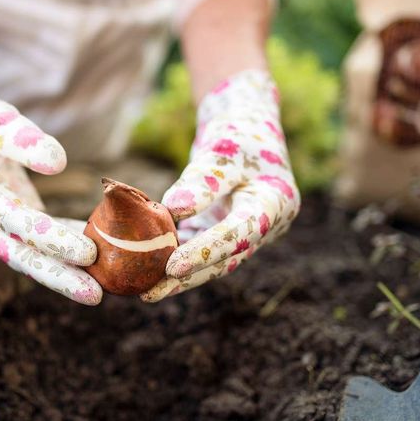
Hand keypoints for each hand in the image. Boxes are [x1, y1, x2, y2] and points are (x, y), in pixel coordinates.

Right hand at [0, 68, 101, 304]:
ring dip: (60, 273)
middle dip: (56, 276)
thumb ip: (17, 137)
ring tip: (98, 291)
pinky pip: (32, 238)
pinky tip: (95, 251)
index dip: (49, 238)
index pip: (14, 220)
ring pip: (25, 253)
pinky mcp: (1, 217)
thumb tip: (58, 162)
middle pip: (19, 253)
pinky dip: (59, 243)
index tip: (86, 251)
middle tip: (94, 296)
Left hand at [141, 70, 299, 301]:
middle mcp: (266, 224)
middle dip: (188, 278)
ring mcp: (248, 231)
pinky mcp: (227, 229)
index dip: (207, 251)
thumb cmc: (238, 131)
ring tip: (145, 290)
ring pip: (213, 260)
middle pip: (225, 258)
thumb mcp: (222, 148)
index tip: (173, 266)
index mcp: (275, 202)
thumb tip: (172, 210)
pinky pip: (202, 247)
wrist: (248, 126)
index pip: (240, 233)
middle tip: (151, 294)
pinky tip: (148, 269)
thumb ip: (203, 180)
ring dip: (180, 276)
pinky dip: (178, 256)